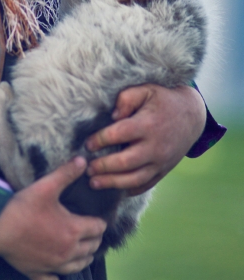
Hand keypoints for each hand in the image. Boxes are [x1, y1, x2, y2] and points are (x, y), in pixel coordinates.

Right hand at [0, 157, 106, 279]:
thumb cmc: (23, 206)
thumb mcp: (47, 186)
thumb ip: (66, 174)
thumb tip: (83, 161)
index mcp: (73, 230)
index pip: (97, 229)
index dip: (100, 222)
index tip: (98, 219)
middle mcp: (68, 251)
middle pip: (91, 249)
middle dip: (94, 240)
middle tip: (92, 233)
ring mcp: (53, 265)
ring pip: (77, 267)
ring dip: (83, 259)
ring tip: (84, 253)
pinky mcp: (37, 272)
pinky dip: (56, 277)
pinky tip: (56, 275)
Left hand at [85, 84, 205, 194]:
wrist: (192, 116)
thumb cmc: (163, 100)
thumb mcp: (146, 90)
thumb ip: (126, 98)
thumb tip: (112, 117)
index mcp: (148, 124)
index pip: (119, 134)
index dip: (100, 140)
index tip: (87, 144)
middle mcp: (156, 146)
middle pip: (126, 162)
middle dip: (103, 167)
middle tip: (87, 168)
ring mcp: (161, 161)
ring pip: (135, 179)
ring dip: (112, 183)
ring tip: (94, 182)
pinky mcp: (164, 170)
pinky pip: (146, 185)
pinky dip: (129, 189)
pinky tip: (114, 189)